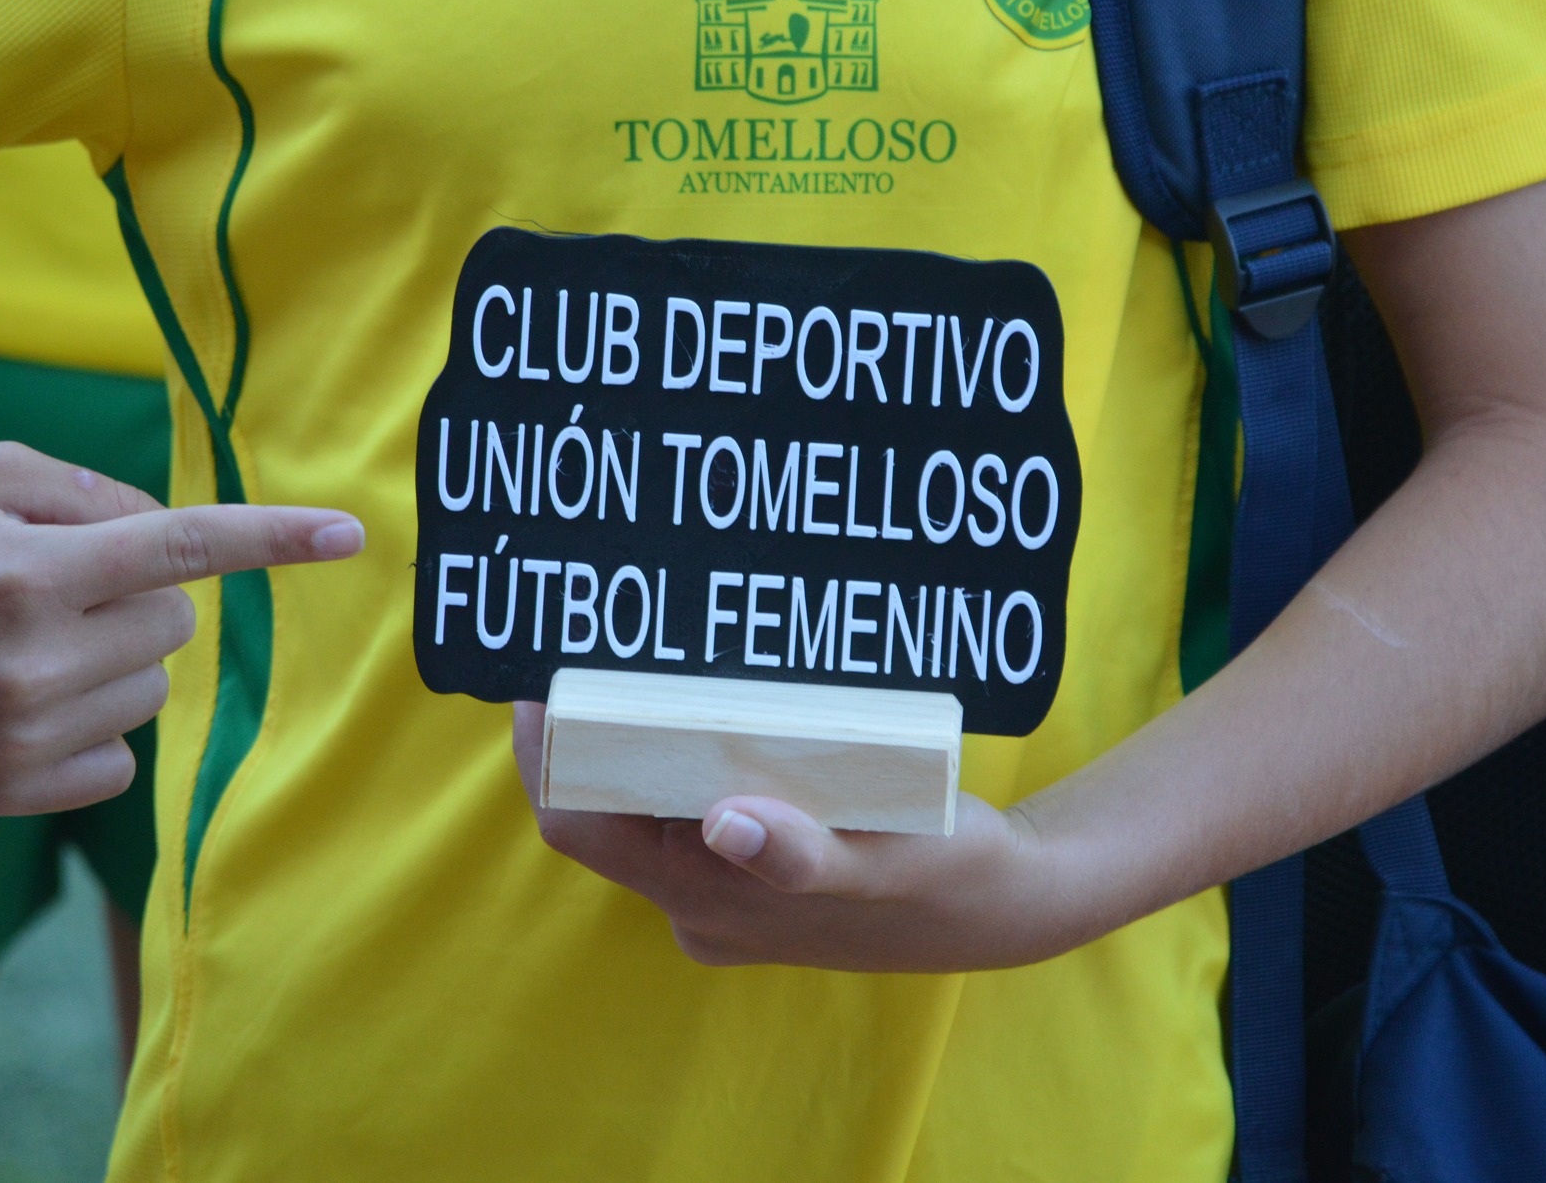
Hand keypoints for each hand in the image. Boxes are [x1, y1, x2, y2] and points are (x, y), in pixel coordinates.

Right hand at [0, 442, 362, 814]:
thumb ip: (92, 492)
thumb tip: (176, 534)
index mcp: (28, 571)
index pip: (182, 546)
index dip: (275, 538)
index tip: (350, 534)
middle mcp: (31, 658)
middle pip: (176, 623)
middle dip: (135, 596)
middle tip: (50, 586)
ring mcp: (20, 735)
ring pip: (153, 689)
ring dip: (114, 659)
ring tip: (22, 642)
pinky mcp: (7, 790)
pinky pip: (120, 758)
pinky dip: (92, 726)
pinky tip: (21, 699)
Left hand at [512, 702, 1078, 971]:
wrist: (1010, 905)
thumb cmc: (948, 878)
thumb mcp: (885, 860)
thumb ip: (800, 856)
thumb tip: (722, 823)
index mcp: (710, 902)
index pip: (580, 826)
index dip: (546, 755)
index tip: (536, 675)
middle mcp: (702, 902)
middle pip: (608, 807)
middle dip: (595, 729)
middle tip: (598, 640)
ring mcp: (729, 890)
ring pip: (651, 802)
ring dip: (646, 738)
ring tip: (652, 656)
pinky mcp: (759, 871)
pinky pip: (697, 803)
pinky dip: (693, 754)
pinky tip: (716, 704)